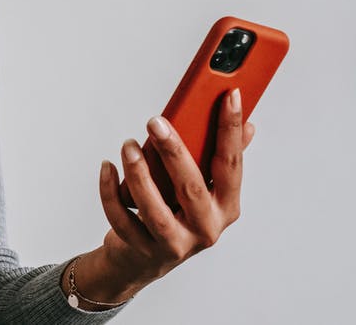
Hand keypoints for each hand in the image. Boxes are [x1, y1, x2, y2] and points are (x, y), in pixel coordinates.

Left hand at [97, 88, 255, 285]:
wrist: (143, 259)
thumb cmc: (176, 214)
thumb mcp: (204, 188)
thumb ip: (221, 158)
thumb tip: (247, 125)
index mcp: (225, 207)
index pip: (231, 164)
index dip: (230, 130)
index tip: (229, 96)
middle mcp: (205, 228)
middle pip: (192, 189)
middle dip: (174, 153)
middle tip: (155, 122)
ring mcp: (174, 243)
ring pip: (155, 210)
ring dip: (139, 174)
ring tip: (128, 146)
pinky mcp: (142, 250)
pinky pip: (122, 219)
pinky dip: (110, 192)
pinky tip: (107, 167)